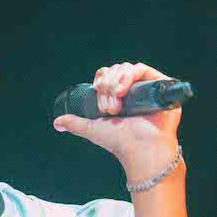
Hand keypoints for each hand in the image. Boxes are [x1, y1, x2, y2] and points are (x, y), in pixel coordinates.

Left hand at [52, 62, 182, 178]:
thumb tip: (57, 122)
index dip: (100, 82)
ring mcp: (147, 86)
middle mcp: (133, 89)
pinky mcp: (160, 84)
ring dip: (116, 82)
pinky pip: (142, 69)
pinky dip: (129, 76)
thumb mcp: (93, 129)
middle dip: (106, 85)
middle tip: (109, 107)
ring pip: (126, 68)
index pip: (106, 76)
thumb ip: (76, 124)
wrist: (140, 148)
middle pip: (114, 71)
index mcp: (119, 96)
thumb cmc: (120, 141)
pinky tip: (124, 90)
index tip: (98, 96)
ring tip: (117, 103)